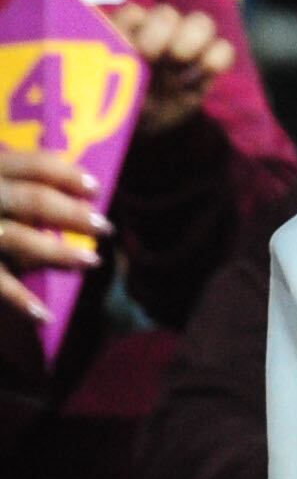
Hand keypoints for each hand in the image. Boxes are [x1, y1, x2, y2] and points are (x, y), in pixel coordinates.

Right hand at [0, 143, 112, 326]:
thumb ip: (5, 171)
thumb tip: (48, 180)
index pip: (30, 164)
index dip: (65, 174)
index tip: (94, 187)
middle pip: (32, 200)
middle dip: (72, 214)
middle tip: (105, 227)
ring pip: (17, 238)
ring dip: (58, 252)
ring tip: (90, 261)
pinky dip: (18, 299)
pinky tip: (43, 314)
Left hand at [100, 2, 231, 136]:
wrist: (138, 129)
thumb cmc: (110, 106)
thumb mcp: (97, 93)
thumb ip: (100, 75)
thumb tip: (106, 64)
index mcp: (124, 32)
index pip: (131, 15)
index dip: (130, 26)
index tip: (124, 48)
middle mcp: (156, 34)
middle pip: (166, 14)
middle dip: (161, 30)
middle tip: (152, 55)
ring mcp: (184, 48)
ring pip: (200, 22)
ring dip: (193, 37)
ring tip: (181, 58)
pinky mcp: (207, 66)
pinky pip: (223, 49)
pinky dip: (218, 57)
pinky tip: (206, 72)